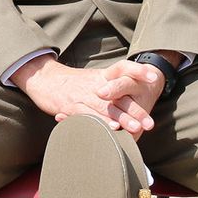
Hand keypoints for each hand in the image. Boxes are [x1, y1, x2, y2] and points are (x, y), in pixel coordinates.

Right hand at [10, 57, 160, 139]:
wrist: (43, 79)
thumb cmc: (71, 85)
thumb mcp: (92, 80)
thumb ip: (110, 89)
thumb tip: (131, 103)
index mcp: (101, 76)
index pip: (123, 67)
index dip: (138, 70)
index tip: (154, 77)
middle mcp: (94, 84)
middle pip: (119, 94)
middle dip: (136, 109)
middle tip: (149, 123)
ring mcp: (82, 95)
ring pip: (105, 106)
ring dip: (122, 118)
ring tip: (136, 128)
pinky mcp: (70, 106)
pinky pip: (87, 114)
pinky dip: (99, 122)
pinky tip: (110, 129)